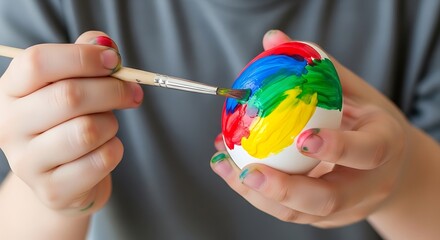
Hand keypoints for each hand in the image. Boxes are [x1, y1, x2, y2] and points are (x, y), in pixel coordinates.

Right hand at [0, 31, 142, 214]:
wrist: (63, 177)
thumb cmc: (69, 122)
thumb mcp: (70, 85)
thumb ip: (85, 58)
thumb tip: (104, 44)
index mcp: (10, 92)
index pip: (38, 63)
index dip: (83, 57)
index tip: (114, 61)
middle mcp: (9, 126)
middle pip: (68, 96)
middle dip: (113, 90)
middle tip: (133, 93)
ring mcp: (27, 162)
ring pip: (88, 130)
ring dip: (112, 124)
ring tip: (109, 125)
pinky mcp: (52, 190)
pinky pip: (101, 160)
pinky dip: (115, 150)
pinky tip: (106, 148)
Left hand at [210, 30, 410, 227]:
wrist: (388, 166)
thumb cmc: (368, 122)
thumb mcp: (354, 91)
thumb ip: (318, 69)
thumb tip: (273, 40)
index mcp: (384, 147)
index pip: (366, 152)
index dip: (336, 148)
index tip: (303, 139)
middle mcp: (367, 186)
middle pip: (326, 200)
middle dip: (282, 189)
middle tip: (248, 171)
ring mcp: (345, 208)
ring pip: (299, 214)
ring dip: (255, 194)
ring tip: (223, 165)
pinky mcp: (323, 218)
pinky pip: (287, 211)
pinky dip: (255, 192)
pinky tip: (231, 167)